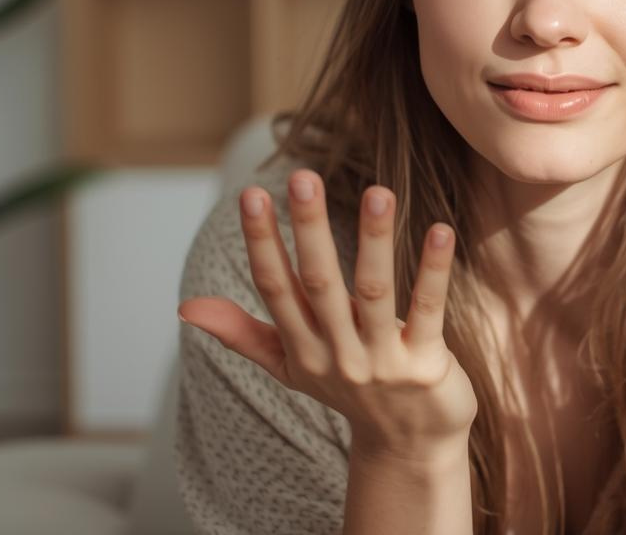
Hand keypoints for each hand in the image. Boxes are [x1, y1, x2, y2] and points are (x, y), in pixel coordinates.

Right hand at [178, 170, 477, 456]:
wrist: (409, 447)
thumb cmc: (349, 391)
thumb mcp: (291, 365)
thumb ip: (242, 334)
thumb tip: (184, 307)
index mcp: (302, 348)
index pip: (276, 288)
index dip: (262, 242)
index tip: (250, 194)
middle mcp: (338, 355)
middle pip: (319, 284)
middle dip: (309, 230)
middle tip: (303, 177)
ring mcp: (382, 362)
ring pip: (376, 293)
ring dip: (375, 241)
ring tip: (378, 191)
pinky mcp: (425, 365)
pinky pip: (429, 311)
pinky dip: (434, 271)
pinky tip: (441, 231)